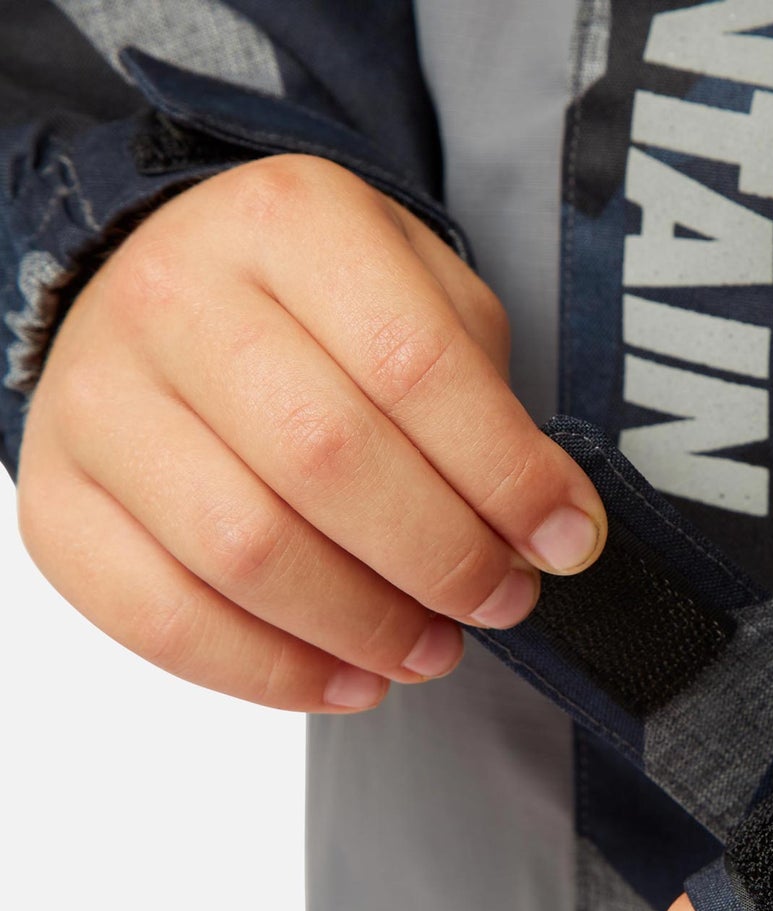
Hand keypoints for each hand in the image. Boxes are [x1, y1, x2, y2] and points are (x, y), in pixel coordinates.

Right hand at [16, 154, 605, 711]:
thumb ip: (487, 403)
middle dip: (443, 560)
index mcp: (289, 223)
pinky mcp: (58, 502)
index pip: (417, 366)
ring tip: (431, 650)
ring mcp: (95, 400)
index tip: (567, 544)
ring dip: (365, 628)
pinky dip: (271, 673)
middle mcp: (174, 296)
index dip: (508, 476)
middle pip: (328, 462)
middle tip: (499, 603)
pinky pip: (161, 618)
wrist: (165, 294)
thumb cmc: (320, 312)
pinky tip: (347, 679)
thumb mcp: (422, 300)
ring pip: (245, 552)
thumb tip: (544, 535)